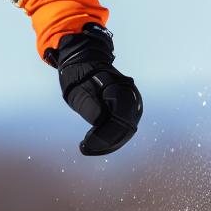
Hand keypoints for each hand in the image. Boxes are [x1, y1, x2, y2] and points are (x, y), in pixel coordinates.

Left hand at [45, 23, 141, 155]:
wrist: (83, 62)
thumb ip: (90, 105)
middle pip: (125, 128)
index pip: (119, 120)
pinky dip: (110, 138)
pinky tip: (93, 142)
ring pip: (125, 131)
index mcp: (120, 89)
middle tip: (84, 148)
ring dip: (108, 143)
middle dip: (106, 143)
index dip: (104, 136)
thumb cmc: (79, 75)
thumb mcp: (78, 90)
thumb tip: (100, 120)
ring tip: (87, 147)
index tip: (86, 144)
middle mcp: (131, 97)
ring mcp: (131, 104)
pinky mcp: (126, 110)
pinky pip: (122, 128)